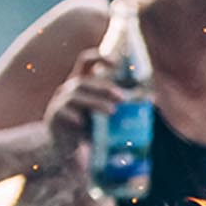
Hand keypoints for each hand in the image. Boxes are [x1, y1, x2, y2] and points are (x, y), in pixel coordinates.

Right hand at [42, 48, 121, 163]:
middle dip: (104, 88)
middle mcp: (68, 89)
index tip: (115, 61)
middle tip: (122, 98)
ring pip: (76, 97)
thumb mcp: (104, 112)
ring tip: (111, 111)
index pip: (86, 61)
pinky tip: (82, 123)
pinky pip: (64, 113)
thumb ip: (122, 102)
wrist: (64, 148)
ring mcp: (59, 102)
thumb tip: (151, 97)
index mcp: (81, 83)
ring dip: (95, 102)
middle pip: (84, 81)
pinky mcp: (54, 118)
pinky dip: (74, 117)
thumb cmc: (88, 126)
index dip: (99, 57)